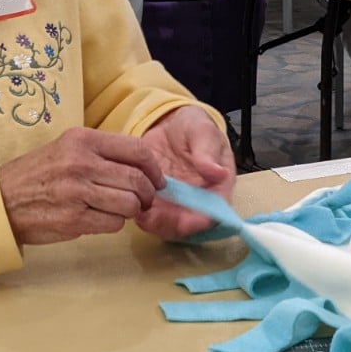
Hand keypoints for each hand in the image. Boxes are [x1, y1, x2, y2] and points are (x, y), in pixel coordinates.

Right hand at [0, 127, 162, 244]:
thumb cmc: (39, 174)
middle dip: (148, 194)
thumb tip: (143, 166)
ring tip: (121, 210)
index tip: (157, 179)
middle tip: (145, 200)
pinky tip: (101, 218)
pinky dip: (114, 223)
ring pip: (130, 204)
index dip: (154, 168)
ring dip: (132, 211)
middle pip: (137, 180)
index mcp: (83, 140)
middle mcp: (81, 162)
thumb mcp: (67, 148)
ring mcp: (77, 191)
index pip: (137, 150)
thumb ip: (102, 152)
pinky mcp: (73, 218)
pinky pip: (114, 223)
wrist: (1, 199)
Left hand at [135, 107, 235, 240]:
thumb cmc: (194, 128)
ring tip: (140, 212)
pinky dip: (140, 215)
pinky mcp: (156, 200)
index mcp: (217, 187)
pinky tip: (131, 203)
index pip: (214, 212)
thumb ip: (208, 152)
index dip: (201, 220)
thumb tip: (219, 173)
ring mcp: (176, 203)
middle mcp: (198, 202)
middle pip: (188, 225)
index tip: (188, 220)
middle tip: (153, 218)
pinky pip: (149, 216)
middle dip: (171, 226)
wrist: (170, 125)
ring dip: (154, 224)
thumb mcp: (203, 132)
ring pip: (167, 226)